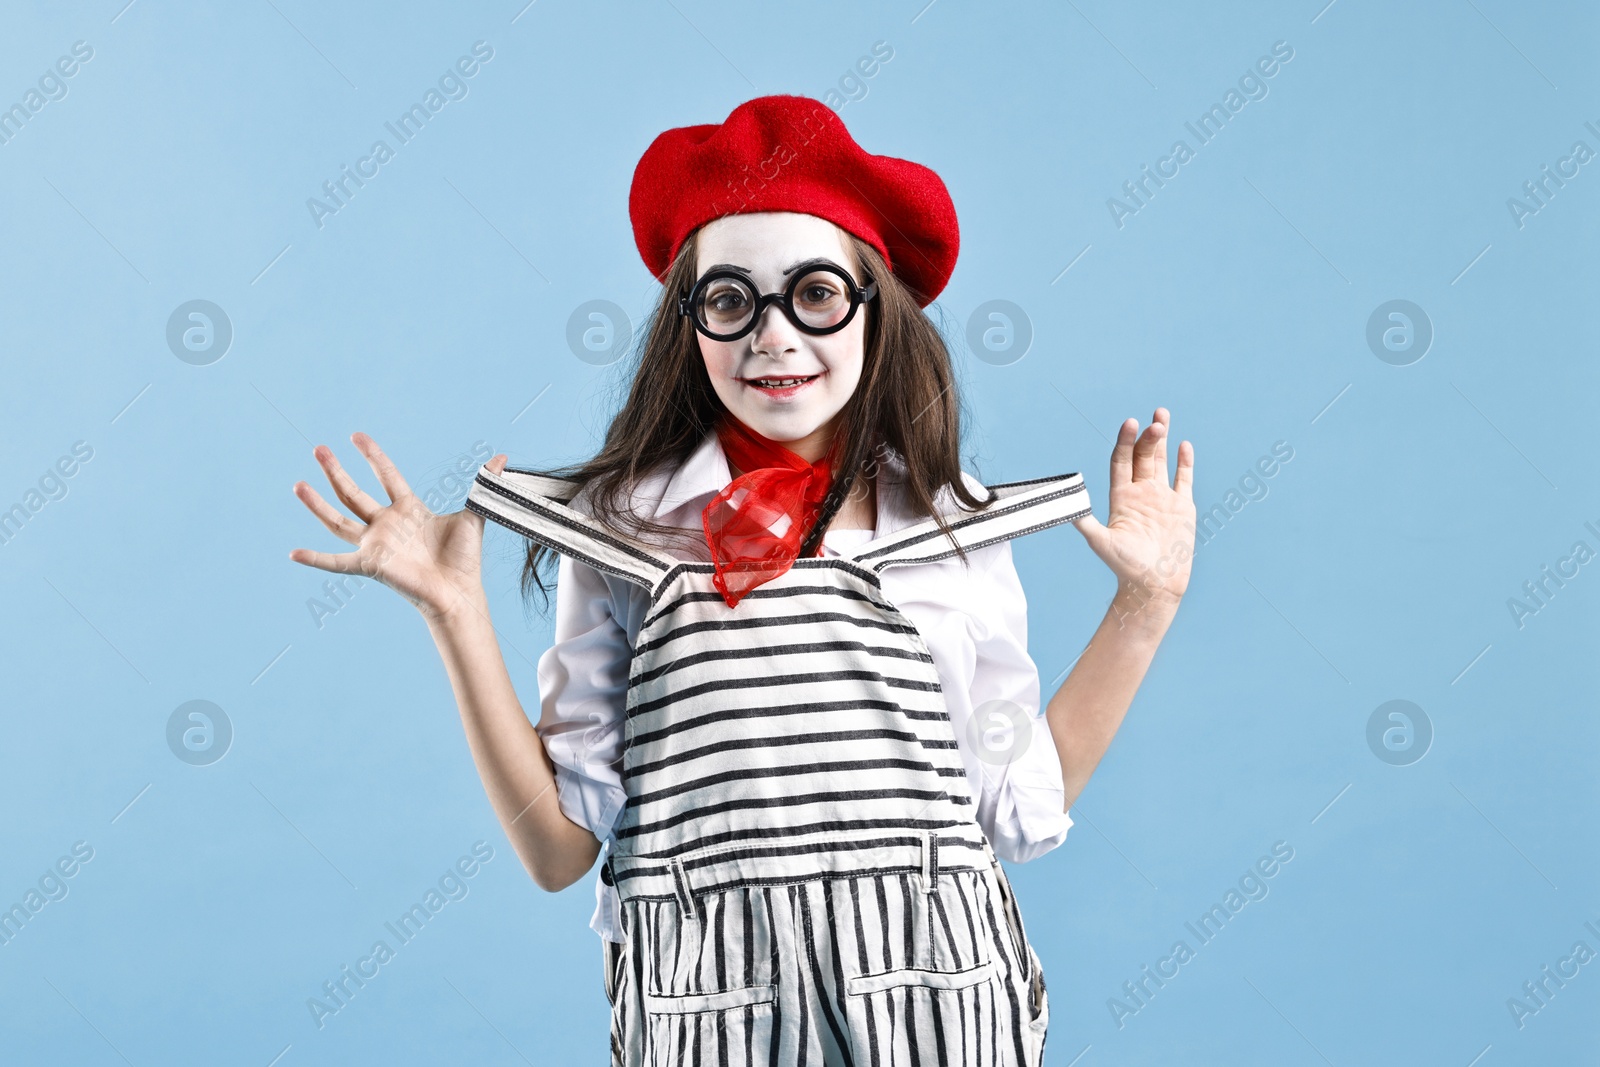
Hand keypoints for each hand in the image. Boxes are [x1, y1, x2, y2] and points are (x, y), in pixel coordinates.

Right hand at [289, 432, 508, 622]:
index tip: (357, 436)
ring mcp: (376, 544)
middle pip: (353, 492)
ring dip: (317, 504)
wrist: (460, 590)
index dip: (372, 455)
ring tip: (297, 484)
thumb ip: (485, 485)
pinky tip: (293, 554)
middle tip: (318, 448)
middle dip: (335, 470)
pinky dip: (315, 559)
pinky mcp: (371, 565)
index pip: (386, 474)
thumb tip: (504, 459)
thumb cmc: (465, 558)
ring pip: (339, 519)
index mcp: (408, 509)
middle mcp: (387, 524)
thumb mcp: (475, 515)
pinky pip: (336, 562)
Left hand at [1073, 408, 1195, 612]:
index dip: (1124, 442)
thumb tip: (1064, 507)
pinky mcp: (1182, 507)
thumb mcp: (1101, 542)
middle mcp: (1140, 493)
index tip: (1129, 423)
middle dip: (1147, 437)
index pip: (1121, 461)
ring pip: (1161, 462)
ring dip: (1161, 440)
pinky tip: (1183, 445)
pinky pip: (1183, 479)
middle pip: (1142, 456)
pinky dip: (1183, 462)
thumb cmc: (1125, 566)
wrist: (1154, 584)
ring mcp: (1161, 498)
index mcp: (1121, 497)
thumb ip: (1085, 522)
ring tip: (1161, 415)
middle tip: (1155, 419)